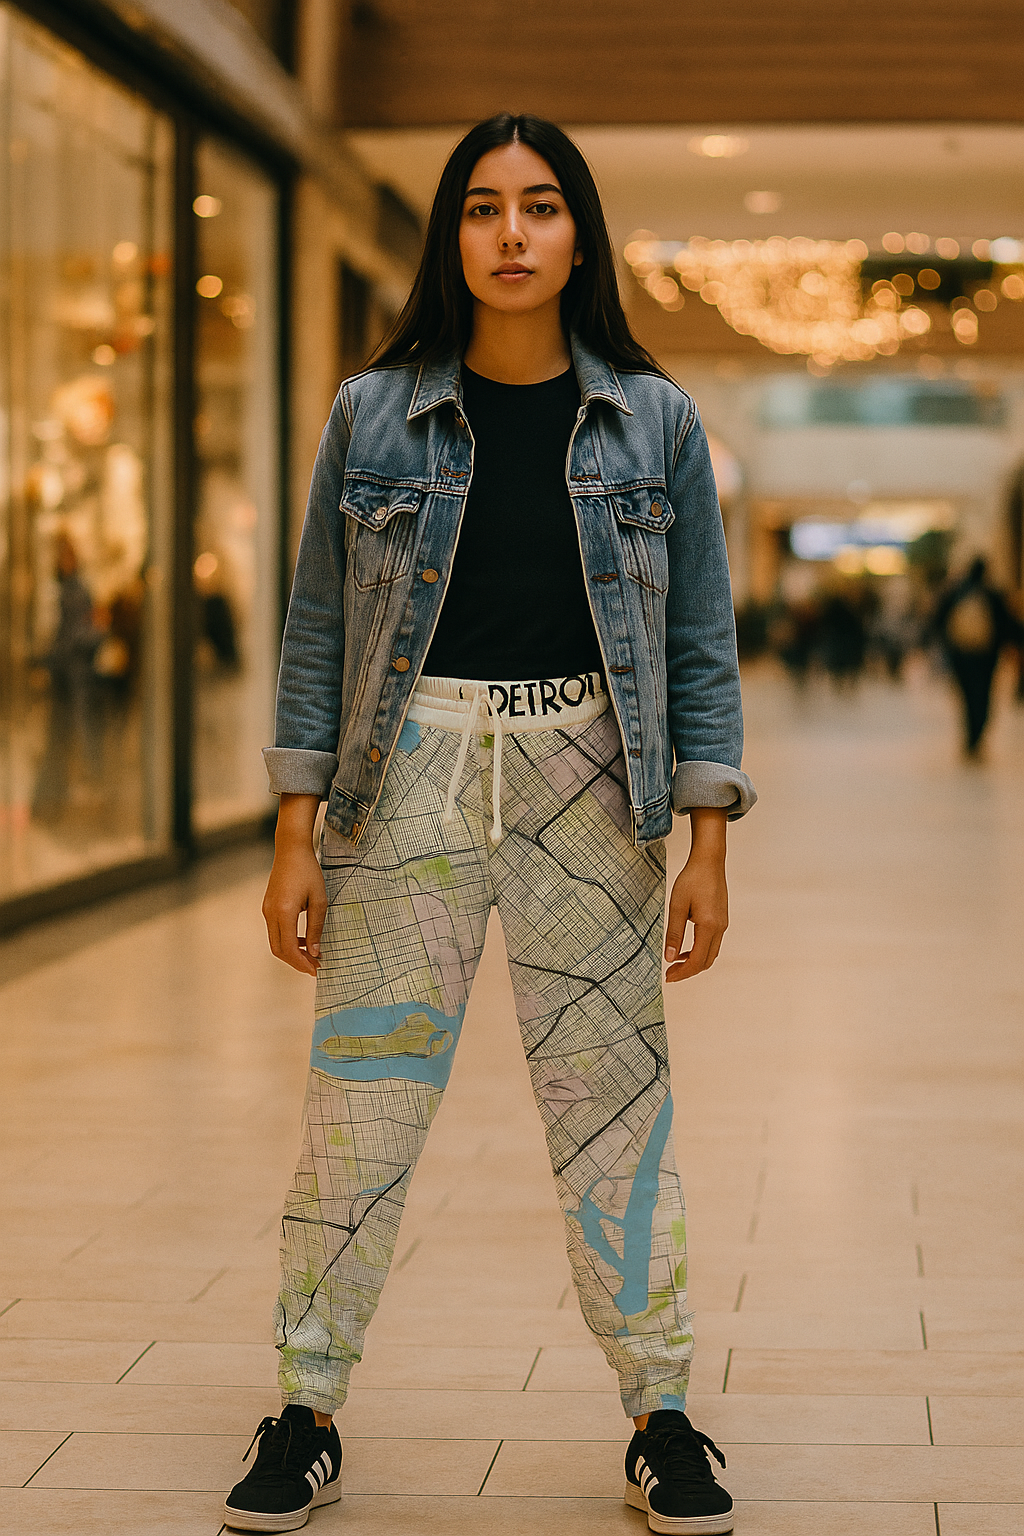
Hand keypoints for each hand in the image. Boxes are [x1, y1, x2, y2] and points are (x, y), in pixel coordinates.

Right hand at [262, 794, 325, 976]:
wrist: (291, 850)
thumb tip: (314, 952)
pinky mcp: (268, 907)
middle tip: (315, 966)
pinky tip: (304, 941)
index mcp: (284, 912)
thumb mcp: (319, 900)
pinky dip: (288, 941)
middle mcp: (271, 913)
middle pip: (279, 950)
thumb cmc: (308, 872)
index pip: (289, 948)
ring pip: (275, 942)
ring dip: (292, 952)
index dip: (302, 963)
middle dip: (296, 962)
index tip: (316, 969)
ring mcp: (267, 910)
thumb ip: (316, 928)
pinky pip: (275, 931)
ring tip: (312, 956)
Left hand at [664, 807, 728, 982]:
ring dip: (694, 962)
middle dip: (688, 971)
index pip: (697, 960)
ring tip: (675, 963)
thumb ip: (674, 933)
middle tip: (670, 974)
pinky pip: (712, 943)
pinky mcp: (722, 919)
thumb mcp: (677, 905)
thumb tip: (669, 957)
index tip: (668, 977)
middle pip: (707, 961)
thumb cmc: (692, 879)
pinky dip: (700, 951)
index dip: (683, 972)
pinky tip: (685, 949)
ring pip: (711, 954)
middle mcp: (720, 927)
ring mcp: (723, 924)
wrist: (709, 861)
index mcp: (709, 925)